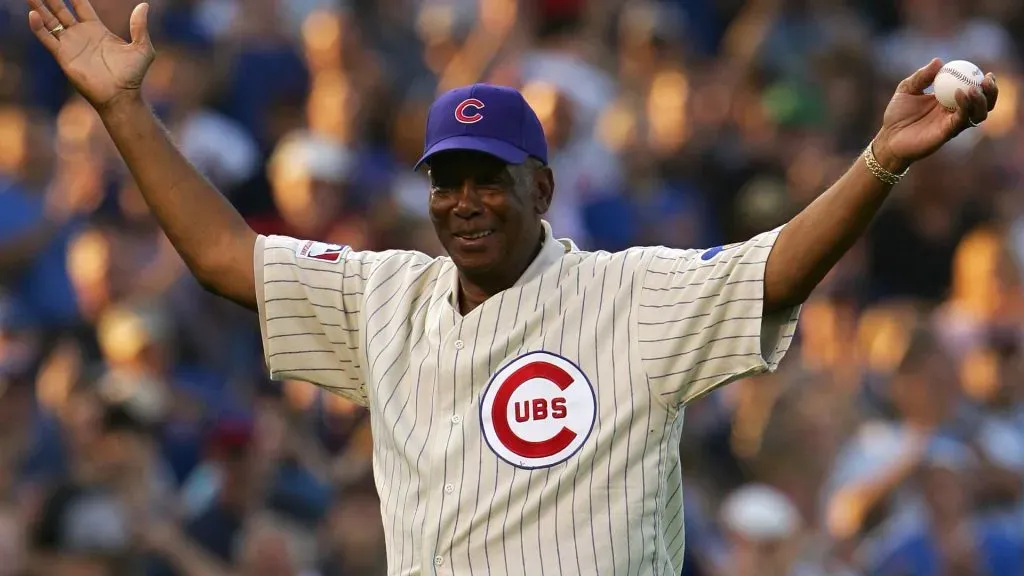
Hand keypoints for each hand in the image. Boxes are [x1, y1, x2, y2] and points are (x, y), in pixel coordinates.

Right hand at [27, 0, 154, 111]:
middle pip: (61, 10)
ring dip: (39, 8)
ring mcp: (70, 45)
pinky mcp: (63, 56)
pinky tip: (33, 14)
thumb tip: (144, 5)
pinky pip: (46, 38)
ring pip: (50, 21)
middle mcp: (80, 35)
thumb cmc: (133, 76)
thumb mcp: (142, 48)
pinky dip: (38, 26)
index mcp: (97, 29)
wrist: (121, 96)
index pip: (81, 6)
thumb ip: (139, 26)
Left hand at [873, 58, 997, 172]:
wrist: (888, 138)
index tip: (986, 73)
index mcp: (949, 100)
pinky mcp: (946, 133)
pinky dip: (964, 106)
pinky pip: (961, 120)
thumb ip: (922, 76)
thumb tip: (939, 61)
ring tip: (974, 88)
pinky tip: (959, 94)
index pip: (975, 91)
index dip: (984, 83)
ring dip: (981, 100)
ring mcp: (952, 123)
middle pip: (984, 104)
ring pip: (978, 114)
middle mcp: (955, 112)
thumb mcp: (907, 89)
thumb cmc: (897, 114)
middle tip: (987, 80)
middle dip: (991, 92)